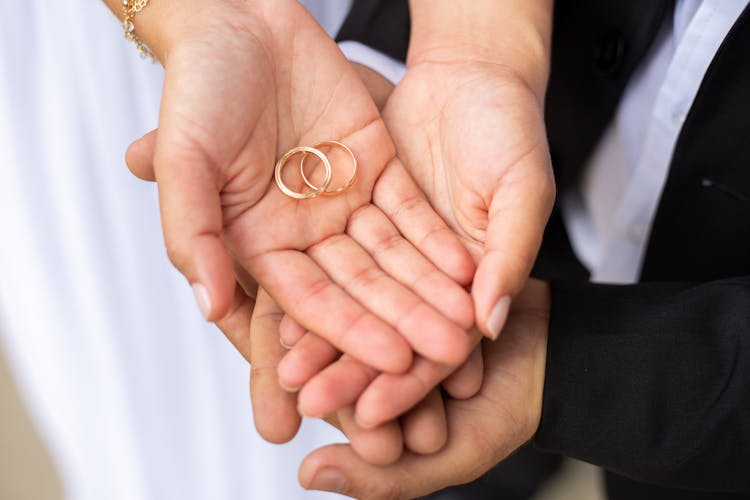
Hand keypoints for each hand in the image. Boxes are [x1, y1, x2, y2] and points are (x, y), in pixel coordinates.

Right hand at [122, 1, 476, 373]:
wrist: (238, 22)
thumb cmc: (199, 87)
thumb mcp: (182, 158)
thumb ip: (191, 232)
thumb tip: (209, 306)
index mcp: (257, 241)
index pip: (311, 300)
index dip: (352, 331)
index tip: (395, 361)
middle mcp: (303, 230)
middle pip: (362, 286)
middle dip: (406, 319)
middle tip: (449, 351)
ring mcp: (342, 200)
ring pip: (394, 255)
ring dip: (430, 287)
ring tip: (467, 320)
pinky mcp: (375, 166)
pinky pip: (411, 210)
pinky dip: (437, 239)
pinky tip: (468, 266)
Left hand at [278, 57, 554, 427]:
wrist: (472, 70)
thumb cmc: (512, 129)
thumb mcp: (523, 193)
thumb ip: (509, 258)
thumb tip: (490, 324)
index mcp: (469, 280)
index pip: (435, 343)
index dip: (407, 381)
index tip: (373, 412)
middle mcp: (419, 269)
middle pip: (381, 329)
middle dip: (347, 368)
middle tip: (313, 401)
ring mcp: (380, 238)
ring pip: (347, 296)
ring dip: (318, 334)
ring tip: (287, 370)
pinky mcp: (350, 210)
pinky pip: (324, 251)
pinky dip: (306, 277)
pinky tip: (278, 309)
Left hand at [298, 279, 549, 498]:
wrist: (558, 352)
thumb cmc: (509, 409)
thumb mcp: (456, 454)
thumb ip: (385, 477)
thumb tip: (306, 475)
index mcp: (378, 403)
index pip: (348, 404)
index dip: (333, 400)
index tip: (311, 401)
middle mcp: (379, 358)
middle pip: (348, 359)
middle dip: (326, 362)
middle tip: (306, 363)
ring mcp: (394, 318)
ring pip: (364, 319)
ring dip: (342, 322)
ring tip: (321, 321)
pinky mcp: (412, 280)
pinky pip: (395, 281)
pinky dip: (382, 281)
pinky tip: (361, 272)